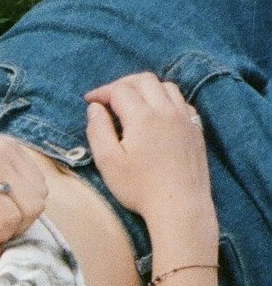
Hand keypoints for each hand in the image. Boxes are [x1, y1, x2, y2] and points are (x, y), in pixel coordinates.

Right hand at [84, 73, 216, 252]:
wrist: (180, 206)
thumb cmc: (140, 189)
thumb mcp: (108, 163)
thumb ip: (98, 131)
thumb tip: (94, 109)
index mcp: (142, 116)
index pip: (120, 90)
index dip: (102, 92)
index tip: (89, 101)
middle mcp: (166, 110)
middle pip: (144, 80)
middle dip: (123, 83)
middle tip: (109, 96)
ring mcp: (185, 117)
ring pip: (166, 86)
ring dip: (146, 88)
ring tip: (133, 101)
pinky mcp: (195, 128)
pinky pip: (181, 101)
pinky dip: (165, 99)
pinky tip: (157, 113)